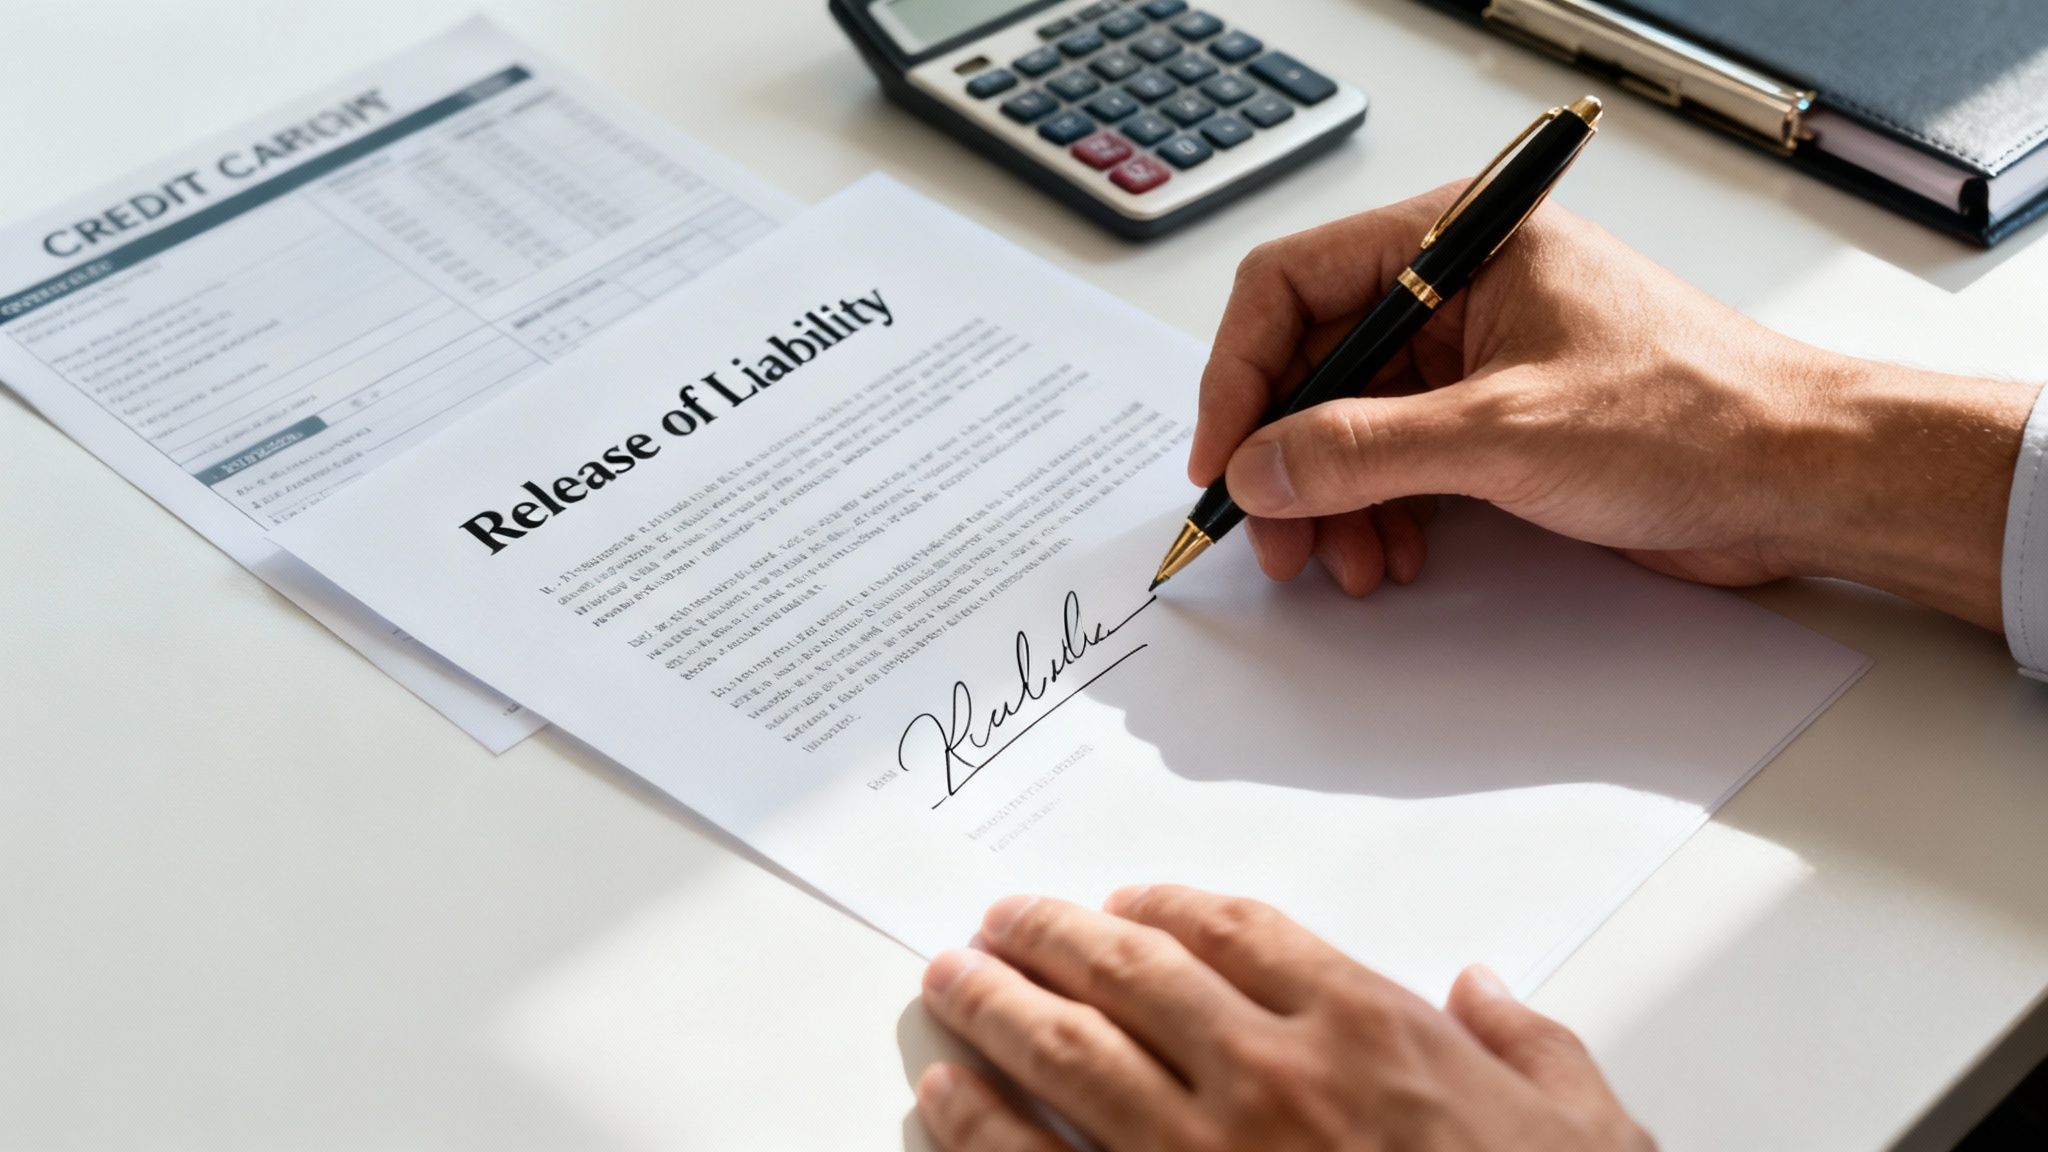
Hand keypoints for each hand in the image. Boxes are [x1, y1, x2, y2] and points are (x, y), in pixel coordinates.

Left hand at [914, 886, 1653, 1151]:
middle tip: (1002, 919)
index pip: (1234, 927)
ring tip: (951, 978)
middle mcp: (1268, 1074)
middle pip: (1127, 971)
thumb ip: (1530, 1043)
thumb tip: (1486, 989)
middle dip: (1050, 935)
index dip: (1162, 901)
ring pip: (1065, 1054)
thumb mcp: (1585, 1128)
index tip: (1123, 900)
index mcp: (1365, 1028)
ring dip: (994, 1007)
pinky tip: (941, 1096)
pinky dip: (976, 1126)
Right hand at [1194, 187, 2039, 629]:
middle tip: (1271, 533)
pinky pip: (1401, 461)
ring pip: (1352, 423)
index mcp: (1463, 242)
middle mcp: (1463, 290)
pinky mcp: (1500, 423)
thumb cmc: (1700, 418)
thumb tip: (1260, 465)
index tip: (1223, 456)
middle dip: (1285, 455)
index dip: (1241, 373)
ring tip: (1341, 561)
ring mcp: (1480, 359)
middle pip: (1316, 363)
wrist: (1804, 481)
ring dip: (1331, 498)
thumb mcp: (1506, 433)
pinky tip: (1391, 554)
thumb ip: (1363, 450)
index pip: (1295, 284)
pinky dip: (1379, 511)